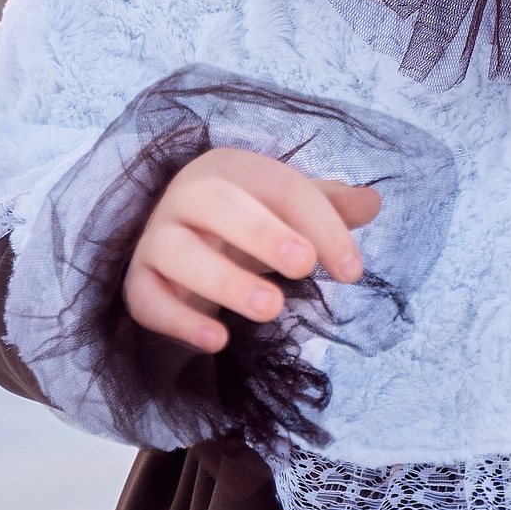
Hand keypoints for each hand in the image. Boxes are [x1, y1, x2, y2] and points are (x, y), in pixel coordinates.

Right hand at [123, 147, 383, 353]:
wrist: (183, 237)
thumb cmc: (249, 218)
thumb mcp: (290, 208)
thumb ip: (330, 206)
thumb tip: (372, 201)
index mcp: (233, 169)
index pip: (280, 187)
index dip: (321, 225)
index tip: (353, 271)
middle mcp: (188, 196)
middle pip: (217, 204)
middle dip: (262, 232)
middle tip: (304, 265)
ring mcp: (157, 239)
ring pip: (178, 252)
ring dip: (225, 280)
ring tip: (271, 308)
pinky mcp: (138, 283)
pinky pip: (147, 299)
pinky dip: (179, 321)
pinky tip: (216, 340)